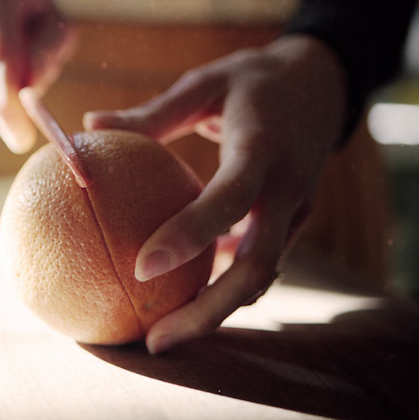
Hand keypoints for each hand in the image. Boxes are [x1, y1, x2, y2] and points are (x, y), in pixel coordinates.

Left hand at [83, 35, 347, 352]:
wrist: (327, 82)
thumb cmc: (256, 79)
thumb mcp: (206, 82)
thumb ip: (153, 112)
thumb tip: (91, 124)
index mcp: (264, 148)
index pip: (229, 200)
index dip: (189, 236)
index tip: (141, 268)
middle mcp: (288, 188)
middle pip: (255, 268)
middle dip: (207, 312)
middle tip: (153, 340)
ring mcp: (298, 211)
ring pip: (261, 277)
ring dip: (216, 311)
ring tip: (164, 334)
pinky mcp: (295, 222)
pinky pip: (261, 263)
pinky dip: (226, 286)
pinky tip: (186, 299)